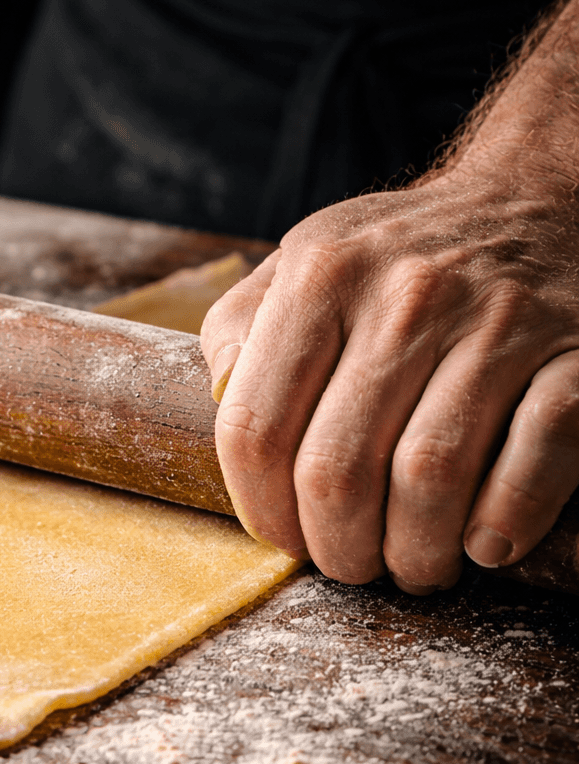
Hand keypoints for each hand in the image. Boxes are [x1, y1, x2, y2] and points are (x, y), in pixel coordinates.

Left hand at [201, 59, 578, 592]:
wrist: (536, 199)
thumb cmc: (401, 257)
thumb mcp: (306, 261)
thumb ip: (242, 328)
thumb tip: (220, 407)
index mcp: (322, 274)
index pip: (255, 427)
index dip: (261, 510)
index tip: (284, 538)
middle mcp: (407, 293)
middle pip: (338, 471)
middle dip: (339, 549)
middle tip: (353, 564)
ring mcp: (499, 321)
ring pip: (430, 479)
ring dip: (416, 552)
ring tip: (416, 563)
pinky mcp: (578, 353)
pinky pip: (536, 459)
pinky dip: (505, 522)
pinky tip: (485, 542)